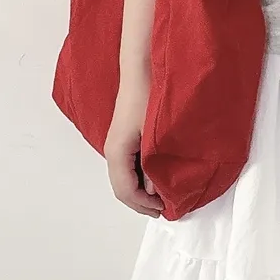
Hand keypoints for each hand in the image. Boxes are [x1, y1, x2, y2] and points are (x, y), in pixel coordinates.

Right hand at [104, 66, 164, 216]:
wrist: (142, 69)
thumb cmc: (149, 96)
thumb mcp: (154, 135)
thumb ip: (153, 166)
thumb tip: (153, 192)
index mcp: (117, 152)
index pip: (125, 191)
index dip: (143, 206)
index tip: (165, 209)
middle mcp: (113, 151)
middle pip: (122, 188)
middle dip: (141, 203)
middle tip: (165, 208)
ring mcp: (118, 144)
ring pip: (125, 178)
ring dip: (142, 191)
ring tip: (163, 195)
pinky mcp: (125, 138)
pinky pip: (129, 166)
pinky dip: (141, 178)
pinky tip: (157, 176)